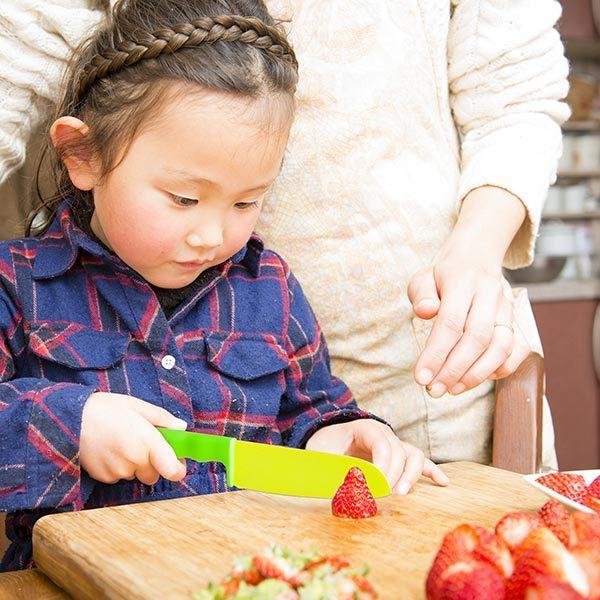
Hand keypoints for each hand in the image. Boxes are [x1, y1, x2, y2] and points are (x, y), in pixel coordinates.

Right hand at [80, 392, 187, 484]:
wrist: (68, 419)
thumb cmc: (105, 408)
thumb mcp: (137, 406)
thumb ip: (163, 419)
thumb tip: (182, 428)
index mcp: (148, 442)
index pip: (173, 470)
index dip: (178, 468)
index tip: (177, 460)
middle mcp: (135, 461)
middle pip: (155, 475)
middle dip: (153, 463)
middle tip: (144, 444)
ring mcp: (118, 471)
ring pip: (136, 475)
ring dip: (135, 465)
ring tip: (122, 442)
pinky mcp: (103, 478)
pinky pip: (119, 477)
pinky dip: (119, 467)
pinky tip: (109, 450)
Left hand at [305, 419, 448, 494]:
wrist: (326, 439)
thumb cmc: (323, 445)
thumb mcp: (321, 453)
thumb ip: (331, 467)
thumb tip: (342, 487)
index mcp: (365, 428)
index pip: (382, 444)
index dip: (383, 465)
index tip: (376, 485)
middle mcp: (384, 433)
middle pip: (400, 451)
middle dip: (395, 474)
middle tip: (384, 494)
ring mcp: (393, 444)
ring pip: (413, 455)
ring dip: (412, 475)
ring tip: (402, 492)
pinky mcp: (398, 457)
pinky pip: (418, 461)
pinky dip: (431, 471)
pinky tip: (443, 482)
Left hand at [408, 186, 531, 396]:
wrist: (475, 259)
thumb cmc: (443, 276)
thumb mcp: (423, 278)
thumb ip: (421, 295)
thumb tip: (425, 311)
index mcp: (463, 282)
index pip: (451, 322)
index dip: (436, 354)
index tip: (421, 378)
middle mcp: (490, 294)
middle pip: (477, 338)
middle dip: (454, 370)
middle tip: (433, 391)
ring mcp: (506, 307)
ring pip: (501, 346)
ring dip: (477, 374)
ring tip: (451, 389)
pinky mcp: (516, 320)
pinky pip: (518, 349)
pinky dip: (501, 369)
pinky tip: (477, 379)